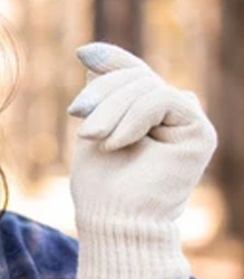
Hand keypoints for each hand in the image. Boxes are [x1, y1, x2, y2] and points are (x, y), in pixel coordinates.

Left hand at [67, 42, 216, 278]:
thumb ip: (103, 93)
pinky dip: (133, 117)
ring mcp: (188, 123)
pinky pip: (162, 99)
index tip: (82, 53)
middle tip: (80, 125)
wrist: (114, 225)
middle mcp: (173, 116)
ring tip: (92, 139)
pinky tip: (116, 143)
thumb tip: (92, 53)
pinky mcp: (199, 133)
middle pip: (136, 76)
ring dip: (111, 110)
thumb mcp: (95, 127)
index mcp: (149, 114)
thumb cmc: (100, 186)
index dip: (111, 60)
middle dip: (102, 95)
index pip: (133, 73)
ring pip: (146, 86)